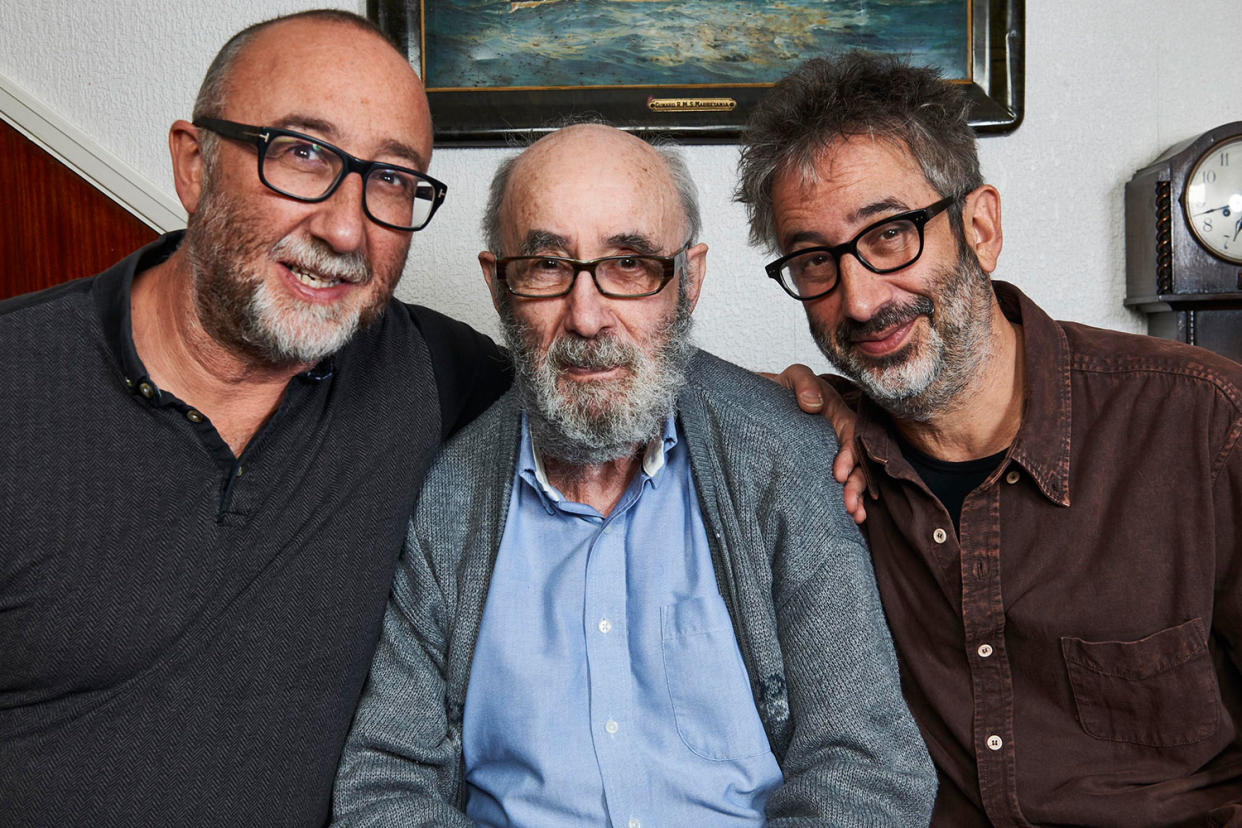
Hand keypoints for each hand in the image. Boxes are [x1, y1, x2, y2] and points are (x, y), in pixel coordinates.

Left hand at [762, 364, 867, 523]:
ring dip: (855, 497)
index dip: (850, 455)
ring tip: (855, 516)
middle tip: (850, 506)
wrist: (761, 402)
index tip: (838, 474)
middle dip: (857, 484)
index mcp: (839, 415)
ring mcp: (831, 454)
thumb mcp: (793, 376)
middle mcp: (839, 437)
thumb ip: (804, 382)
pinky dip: (841, 500)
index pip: (853, 435)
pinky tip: (846, 519)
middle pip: (858, 462)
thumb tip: (813, 405)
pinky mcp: (820, 467)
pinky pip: (835, 485)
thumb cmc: (782, 388)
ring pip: (851, 477)